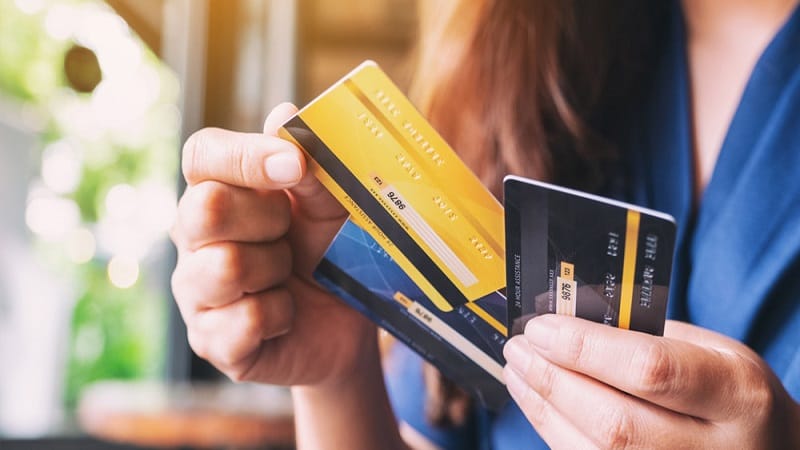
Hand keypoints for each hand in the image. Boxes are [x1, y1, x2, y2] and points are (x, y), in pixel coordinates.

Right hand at [170, 103, 375, 386]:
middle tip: (293, 235)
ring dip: (276, 272)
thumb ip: (313, 165)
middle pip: (205, 208)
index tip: (294, 166)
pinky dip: (280, 317)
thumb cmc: (333, 254)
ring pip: (225, 267)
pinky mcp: (210, 340)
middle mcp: (194, 237)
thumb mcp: (333, 207)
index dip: (246, 156)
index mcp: (220, 190)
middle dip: (268, 221)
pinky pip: (244, 322)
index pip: (203, 154)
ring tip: (290, 277)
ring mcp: (196, 290)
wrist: (347, 325)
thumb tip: (285, 114)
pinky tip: (287, 316)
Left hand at [503, 315, 799, 448]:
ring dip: (541, 405)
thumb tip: (570, 316)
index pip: (650, 371)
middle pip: (612, 421)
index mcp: (737, 397)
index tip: (541, 327)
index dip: (584, 347)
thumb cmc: (731, 393)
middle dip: (551, 378)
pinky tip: (537, 401)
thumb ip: (649, 334)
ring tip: (517, 369)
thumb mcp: (714, 350)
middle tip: (518, 345)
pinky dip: (553, 430)